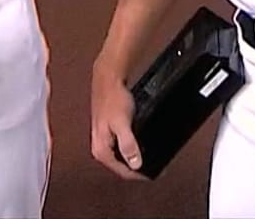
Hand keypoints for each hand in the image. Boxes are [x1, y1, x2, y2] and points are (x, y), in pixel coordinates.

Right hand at [90, 60, 146, 180]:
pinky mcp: (108, 132)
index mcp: (101, 149)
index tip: (152, 173)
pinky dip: (132, 147)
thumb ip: (128, 144)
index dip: (138, 174)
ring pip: (121, 156)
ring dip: (135, 157)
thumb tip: (135, 164)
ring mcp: (103, 140)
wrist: (108, 80)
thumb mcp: (122, 123)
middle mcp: (99, 147)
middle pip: (121, 165)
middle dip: (137, 167)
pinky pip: (121, 146)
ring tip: (149, 156)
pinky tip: (140, 144)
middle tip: (154, 166)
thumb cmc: (113, 99)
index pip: (122, 171)